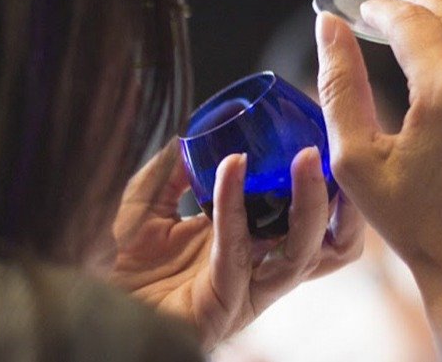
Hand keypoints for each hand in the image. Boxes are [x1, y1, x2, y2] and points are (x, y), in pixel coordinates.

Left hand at [110, 140, 364, 350]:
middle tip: (335, 153)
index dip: (332, 186)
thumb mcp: (149, 203)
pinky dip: (235, 202)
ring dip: (310, 203)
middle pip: (332, 245)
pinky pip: (237, 247)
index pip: (314, 219)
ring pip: (302, 253)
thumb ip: (171, 171)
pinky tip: (232, 167)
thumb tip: (189, 134)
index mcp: (257, 244)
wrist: (97, 306)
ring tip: (306, 158)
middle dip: (345, 203)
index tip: (330, 138)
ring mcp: (248, 286)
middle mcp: (262, 266)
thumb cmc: (126, 264)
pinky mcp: (224, 299)